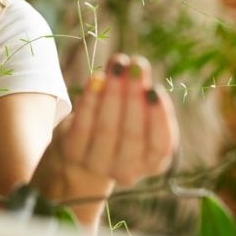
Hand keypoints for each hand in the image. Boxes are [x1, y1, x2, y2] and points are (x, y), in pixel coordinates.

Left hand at [34, 54, 178, 202]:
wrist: (83, 154)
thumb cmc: (119, 127)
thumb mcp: (134, 114)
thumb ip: (137, 92)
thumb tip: (131, 66)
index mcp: (152, 163)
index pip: (161, 145)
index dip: (159, 117)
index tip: (155, 88)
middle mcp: (127, 170)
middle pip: (132, 134)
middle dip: (134, 96)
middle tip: (136, 65)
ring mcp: (98, 165)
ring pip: (107, 129)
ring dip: (112, 92)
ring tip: (117, 65)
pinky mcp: (73, 154)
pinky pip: (82, 126)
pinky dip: (89, 100)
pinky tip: (95, 78)